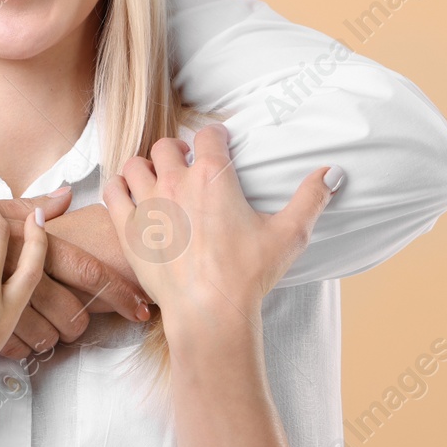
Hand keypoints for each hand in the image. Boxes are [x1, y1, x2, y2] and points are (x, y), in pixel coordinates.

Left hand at [103, 123, 338, 333]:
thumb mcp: (289, 234)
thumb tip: (333, 172)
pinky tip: (131, 196)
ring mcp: (148, 204)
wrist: (209, 312)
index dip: (216, 135)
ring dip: (148, 166)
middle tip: (189, 167)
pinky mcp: (128, 229)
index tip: (220, 143)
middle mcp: (176, 182)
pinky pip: (113, 191)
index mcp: (213, 176)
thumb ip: (311, 198)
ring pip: (136, 163)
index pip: (209, 133)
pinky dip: (120, 187)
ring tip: (159, 179)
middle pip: (167, 145)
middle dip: (180, 150)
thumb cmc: (248, 275)